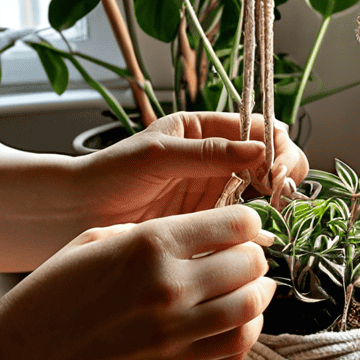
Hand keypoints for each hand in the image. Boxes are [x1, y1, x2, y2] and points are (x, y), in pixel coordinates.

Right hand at [0, 206, 274, 359]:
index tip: (247, 229)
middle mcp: (170, 293)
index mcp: (151, 248)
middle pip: (251, 268)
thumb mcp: (95, 241)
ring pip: (250, 314)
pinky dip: (245, 335)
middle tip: (250, 260)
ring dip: (258, 298)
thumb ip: (156, 233)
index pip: (237, 226)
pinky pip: (233, 356)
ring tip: (251, 292)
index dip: (249, 224)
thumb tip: (208, 234)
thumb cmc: (48, 298)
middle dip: (256, 259)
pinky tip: (235, 325)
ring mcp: (175, 343)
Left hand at [76, 112, 308, 227]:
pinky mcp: (210, 222)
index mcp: (203, 130)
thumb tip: (260, 148)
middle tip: (279, 189)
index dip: (275, 145)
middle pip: (270, 158)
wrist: (76, 215)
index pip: (257, 128)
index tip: (274, 167)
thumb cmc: (108, 174)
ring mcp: (215, 192)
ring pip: (263, 190)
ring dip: (275, 198)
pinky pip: (245, 221)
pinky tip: (259, 231)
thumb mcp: (158, 154)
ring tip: (273, 209)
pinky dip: (258, 225)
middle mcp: (215, 159)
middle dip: (283, 170)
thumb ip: (209, 152)